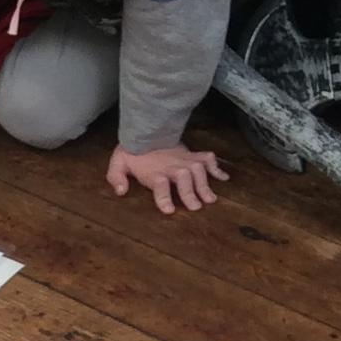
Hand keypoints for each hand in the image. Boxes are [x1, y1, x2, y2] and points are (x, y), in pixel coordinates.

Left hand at [107, 142, 226, 214]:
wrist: (146, 130)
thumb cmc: (133, 152)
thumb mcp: (118, 164)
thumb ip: (116, 177)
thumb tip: (121, 191)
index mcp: (155, 172)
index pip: (159, 185)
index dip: (164, 197)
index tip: (169, 210)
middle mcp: (172, 167)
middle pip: (183, 179)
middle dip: (190, 193)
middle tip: (196, 207)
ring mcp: (185, 160)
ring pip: (198, 171)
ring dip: (205, 185)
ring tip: (211, 199)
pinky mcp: (192, 155)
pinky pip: (207, 159)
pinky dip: (217, 168)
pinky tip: (224, 178)